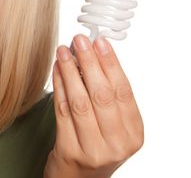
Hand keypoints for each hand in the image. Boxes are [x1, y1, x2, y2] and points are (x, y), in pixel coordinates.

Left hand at [44, 34, 143, 177]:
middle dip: (89, 63)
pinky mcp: (70, 151)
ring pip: (80, 102)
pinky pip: (62, 111)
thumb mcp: (113, 125)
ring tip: (63, 51)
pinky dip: (59, 86)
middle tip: (79, 40)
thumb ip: (108, 96)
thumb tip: (94, 53)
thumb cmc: (97, 145)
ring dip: (70, 71)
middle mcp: (117, 144)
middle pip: (102, 95)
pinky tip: (56, 70)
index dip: (111, 64)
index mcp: (134, 134)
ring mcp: (93, 150)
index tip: (100, 42)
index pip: (123, 92)